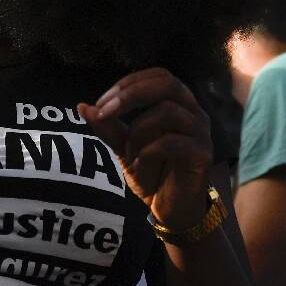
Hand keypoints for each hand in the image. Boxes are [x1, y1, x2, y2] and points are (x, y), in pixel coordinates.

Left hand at [77, 68, 212, 230]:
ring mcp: (202, 134)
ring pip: (167, 112)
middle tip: (103, 112)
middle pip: (167, 84)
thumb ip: (107, 127)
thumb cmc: (151, 173)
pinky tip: (139, 166)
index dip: (129, 83)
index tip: (101, 103)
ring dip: (138, 131)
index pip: (159, 75)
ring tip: (129, 153)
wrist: (170, 210)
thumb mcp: (123, 147)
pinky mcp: (203, 156)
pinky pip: (173, 142)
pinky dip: (148, 152)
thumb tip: (82, 106)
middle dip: (130, 94)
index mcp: (179, 104)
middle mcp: (195, 113)